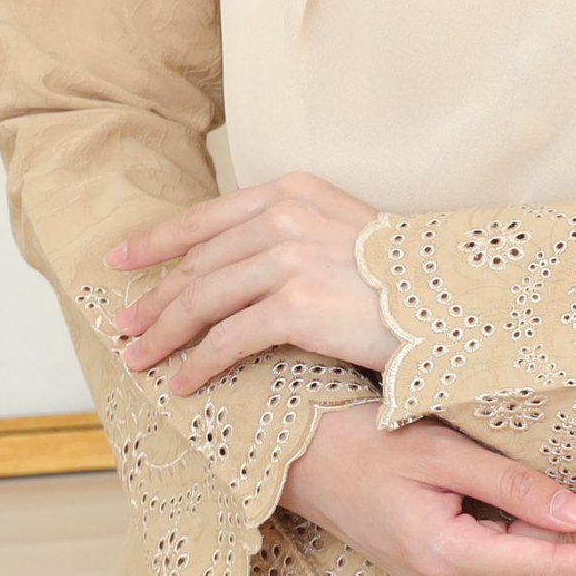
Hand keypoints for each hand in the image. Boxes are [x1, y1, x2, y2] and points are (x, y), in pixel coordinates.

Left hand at [109, 173, 391, 395]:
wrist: (454, 302)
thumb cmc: (406, 281)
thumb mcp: (344, 234)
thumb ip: (295, 236)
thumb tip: (249, 267)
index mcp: (292, 191)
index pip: (208, 217)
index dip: (158, 241)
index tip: (122, 260)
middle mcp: (284, 216)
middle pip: (197, 262)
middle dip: (154, 298)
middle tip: (125, 328)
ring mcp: (288, 259)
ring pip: (202, 300)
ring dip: (165, 335)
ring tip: (141, 361)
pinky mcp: (296, 305)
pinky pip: (228, 339)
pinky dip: (198, 364)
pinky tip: (182, 384)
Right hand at [283, 404, 575, 575]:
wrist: (291, 459)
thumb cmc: (353, 442)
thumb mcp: (435, 451)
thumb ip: (510, 484)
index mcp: (448, 557)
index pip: (555, 566)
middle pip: (557, 558)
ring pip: (538, 554)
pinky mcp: (444, 566)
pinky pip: (513, 547)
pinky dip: (553, 522)